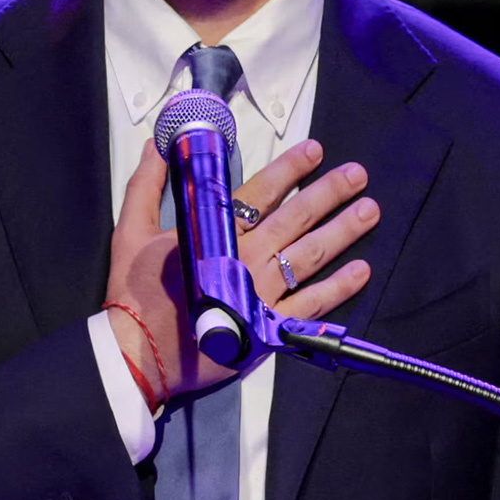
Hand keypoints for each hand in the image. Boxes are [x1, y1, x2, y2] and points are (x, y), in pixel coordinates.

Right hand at [104, 138, 374, 400]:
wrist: (138, 353)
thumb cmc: (134, 292)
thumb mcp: (130, 231)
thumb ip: (146, 185)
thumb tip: (156, 146)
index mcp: (212, 232)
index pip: (259, 191)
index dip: (289, 168)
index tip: (315, 150)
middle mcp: (244, 257)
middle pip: (294, 218)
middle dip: (328, 192)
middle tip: (357, 174)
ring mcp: (260, 293)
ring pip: (310, 255)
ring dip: (343, 230)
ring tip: (369, 210)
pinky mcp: (268, 327)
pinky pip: (313, 305)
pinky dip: (339, 287)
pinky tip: (361, 270)